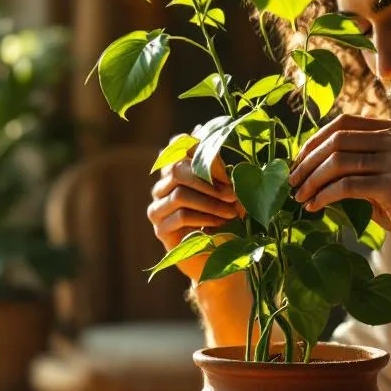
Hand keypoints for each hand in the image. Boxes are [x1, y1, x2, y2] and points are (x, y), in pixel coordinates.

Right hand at [147, 134, 245, 280]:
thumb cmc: (226, 222)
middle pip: (177, 168)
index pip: (176, 145)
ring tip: (232, 211)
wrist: (221, 262)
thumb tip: (199, 128)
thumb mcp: (225, 189)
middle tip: (232, 194)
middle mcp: (162, 187)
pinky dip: (205, 217)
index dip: (198, 149)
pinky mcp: (161, 229)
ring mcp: (158, 208)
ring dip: (211, 201)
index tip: (223, 164)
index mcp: (177, 171)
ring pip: (180, 192)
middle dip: (208, 180)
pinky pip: (180, 215)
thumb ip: (214, 165)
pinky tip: (221, 223)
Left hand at [288, 115, 390, 271]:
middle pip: (336, 138)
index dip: (314, 142)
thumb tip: (311, 173)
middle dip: (307, 161)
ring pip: (337, 160)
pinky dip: (324, 196)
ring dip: (311, 180)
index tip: (297, 163)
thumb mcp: (385, 185)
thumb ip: (356, 172)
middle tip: (291, 182)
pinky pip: (346, 185)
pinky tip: (314, 208)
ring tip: (298, 197)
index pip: (344, 123)